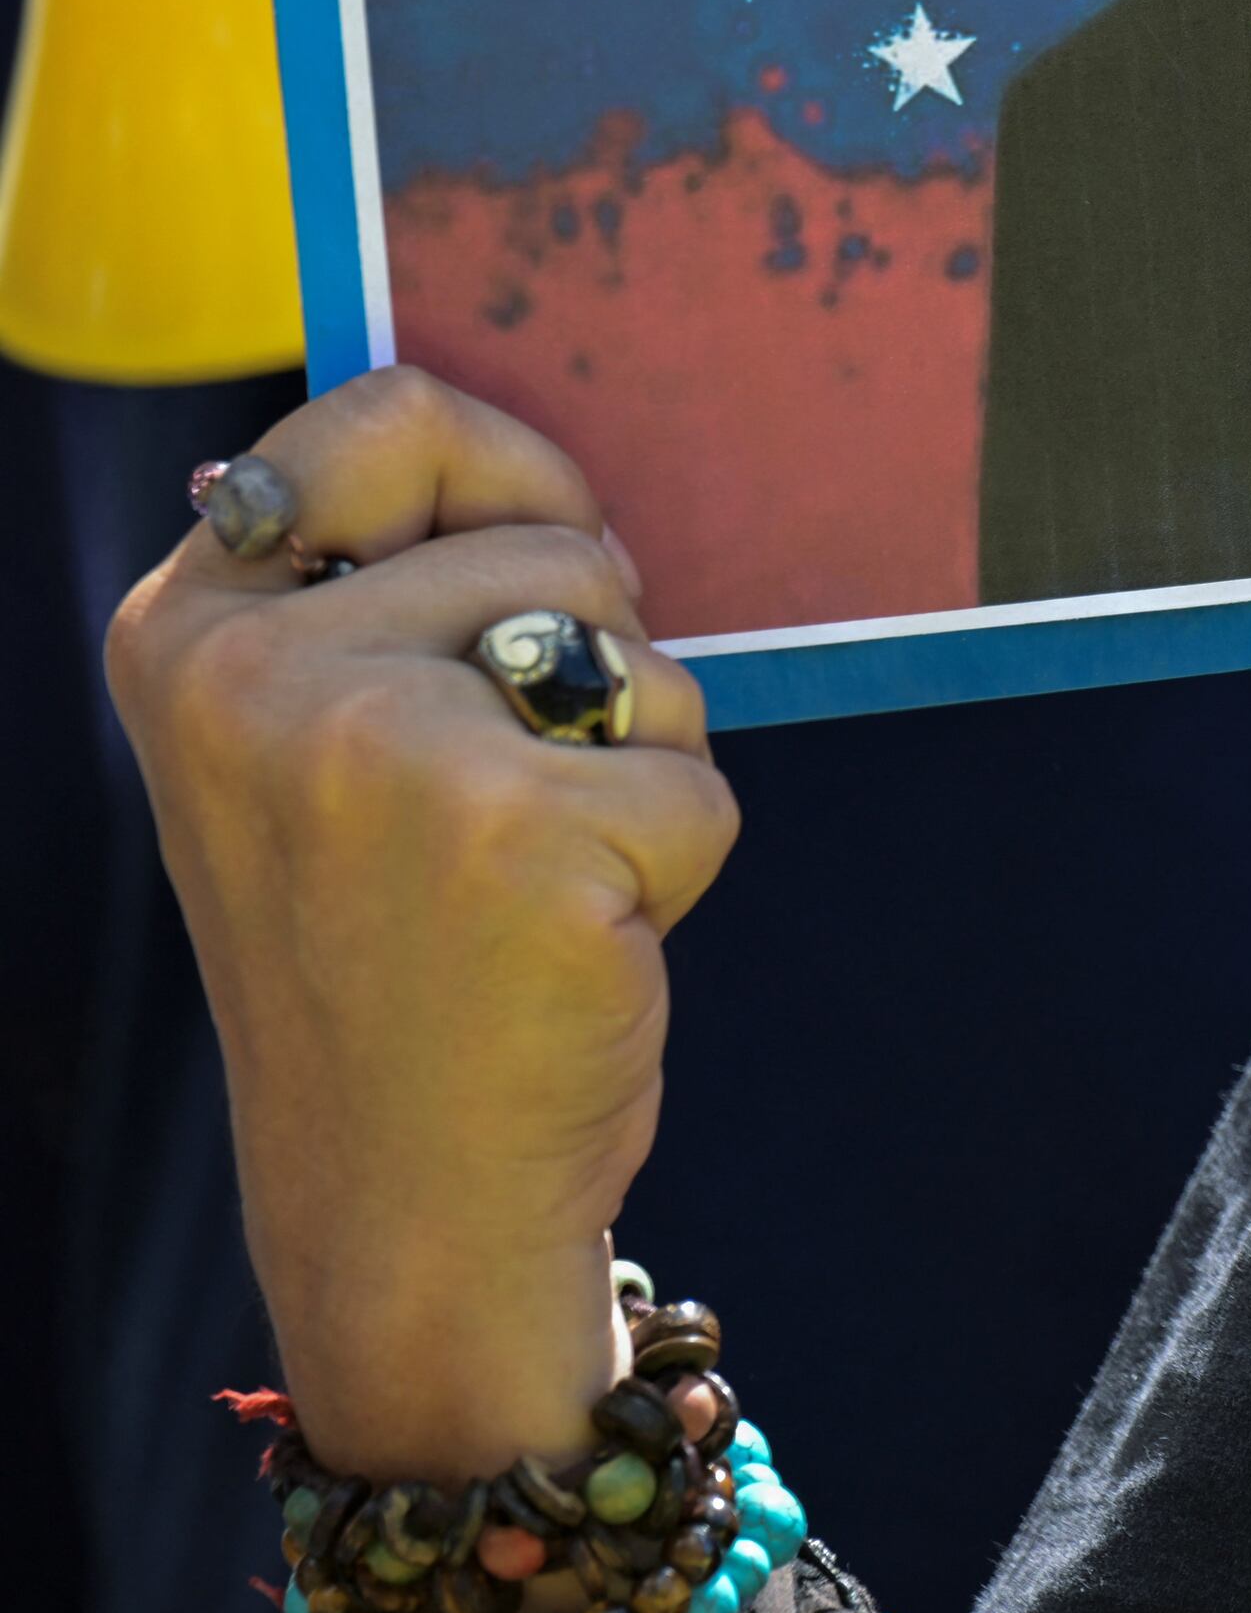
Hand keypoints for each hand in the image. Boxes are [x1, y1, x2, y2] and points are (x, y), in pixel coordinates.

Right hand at [105, 369, 731, 1477]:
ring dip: (635, 768)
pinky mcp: (516, 839)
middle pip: (562, 544)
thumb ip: (383, 591)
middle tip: (498, 819)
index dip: (510, 483)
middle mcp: (256, 678)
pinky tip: (575, 945)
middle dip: (591, 671)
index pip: (391, 413)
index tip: (509, 599)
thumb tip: (470, 434)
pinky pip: (697, 782)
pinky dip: (678, 863)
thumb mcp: (319, 746)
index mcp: (191, 631)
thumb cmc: (404, 951)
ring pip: (641, 661)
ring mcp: (380, 756)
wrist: (407, 1199)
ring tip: (527, 886)